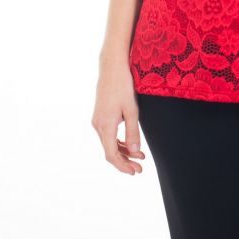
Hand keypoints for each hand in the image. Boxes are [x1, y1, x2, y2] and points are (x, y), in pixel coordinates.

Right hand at [91, 58, 145, 174]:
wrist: (112, 67)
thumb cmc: (123, 86)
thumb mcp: (132, 109)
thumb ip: (133, 132)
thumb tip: (135, 152)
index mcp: (105, 126)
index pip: (111, 155)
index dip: (123, 166)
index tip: (135, 171)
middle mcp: (98, 125)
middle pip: (110, 151)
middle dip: (125, 161)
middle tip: (140, 168)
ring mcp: (97, 120)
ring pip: (109, 143)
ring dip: (123, 151)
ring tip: (140, 156)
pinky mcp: (100, 115)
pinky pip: (108, 134)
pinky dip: (119, 141)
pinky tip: (131, 144)